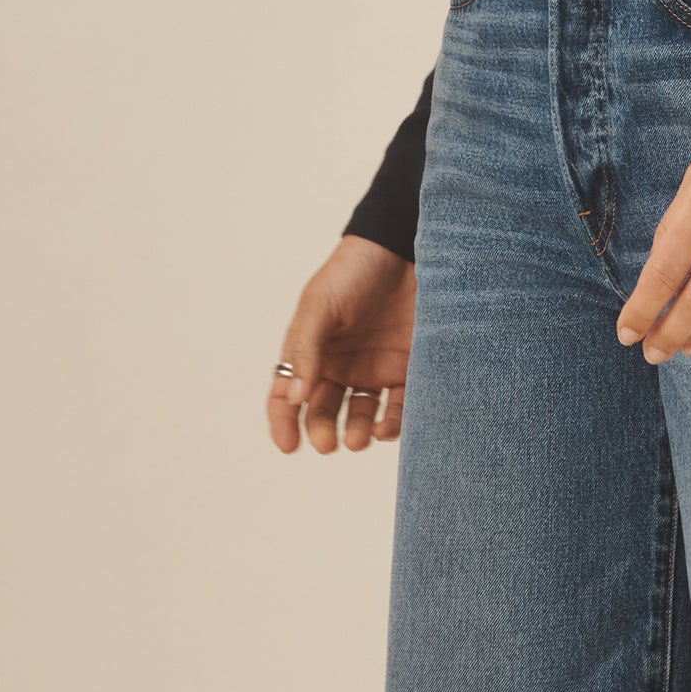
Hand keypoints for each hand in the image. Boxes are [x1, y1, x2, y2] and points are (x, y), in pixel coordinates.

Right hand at [267, 234, 415, 454]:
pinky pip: (398, 406)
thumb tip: (294, 397)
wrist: (406, 246)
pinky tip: (385, 428)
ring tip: (358, 438)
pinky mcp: (407, 367)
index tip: (288, 445)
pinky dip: (391, 423)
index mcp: (311, 348)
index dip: (283, 421)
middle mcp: (340, 362)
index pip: (287, 392)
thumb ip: (306, 348)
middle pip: (323, 409)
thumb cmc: (356, 269)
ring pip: (360, 414)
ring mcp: (373, 366)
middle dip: (322, 430)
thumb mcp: (322, 304)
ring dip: (356, 432)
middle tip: (327, 443)